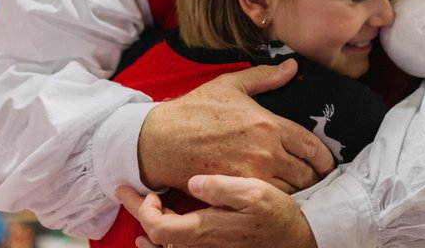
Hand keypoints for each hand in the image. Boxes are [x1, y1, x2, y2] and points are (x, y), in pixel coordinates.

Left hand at [118, 177, 317, 247]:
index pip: (157, 225)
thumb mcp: (255, 193)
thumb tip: (193, 182)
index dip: (142, 208)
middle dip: (139, 214)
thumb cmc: (279, 216)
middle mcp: (201, 247)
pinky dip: (165, 240)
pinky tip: (165, 233)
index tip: (139, 188)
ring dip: (150, 229)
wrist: (299, 240)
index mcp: (204, 230)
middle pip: (156, 237)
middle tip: (125, 192)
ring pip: (167, 246)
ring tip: (140, 210)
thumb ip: (222, 187)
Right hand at [137, 59, 334, 191]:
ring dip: (297, 190)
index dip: (325, 158)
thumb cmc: (194, 110)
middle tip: (315, 177)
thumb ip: (265, 77)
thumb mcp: (231, 85)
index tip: (326, 163)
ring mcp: (252, 175)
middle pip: (307, 173)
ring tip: (298, 187)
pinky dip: (276, 200)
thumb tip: (292, 66)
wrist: (161, 139)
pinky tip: (275, 196)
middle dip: (314, 176)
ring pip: (290, 191)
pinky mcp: (236, 192)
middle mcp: (266, 151)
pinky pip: (267, 201)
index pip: (312, 146)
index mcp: (269, 124)